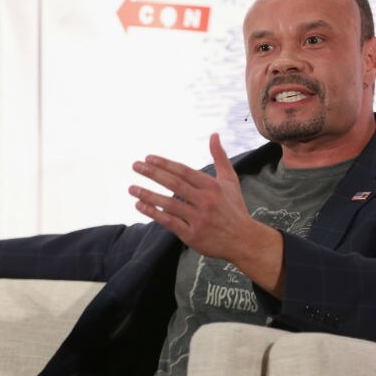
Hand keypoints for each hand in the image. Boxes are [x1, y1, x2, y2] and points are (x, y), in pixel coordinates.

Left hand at [129, 133, 283, 296]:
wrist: (244, 241)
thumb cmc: (234, 208)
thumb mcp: (230, 181)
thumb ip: (219, 157)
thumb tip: (214, 134)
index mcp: (212, 186)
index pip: (184, 171)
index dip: (165, 164)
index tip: (147, 158)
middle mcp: (205, 201)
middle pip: (175, 184)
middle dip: (153, 174)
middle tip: (135, 166)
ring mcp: (199, 218)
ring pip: (169, 204)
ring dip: (148, 195)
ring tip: (131, 188)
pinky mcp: (192, 235)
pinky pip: (169, 222)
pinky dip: (154, 213)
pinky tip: (140, 205)